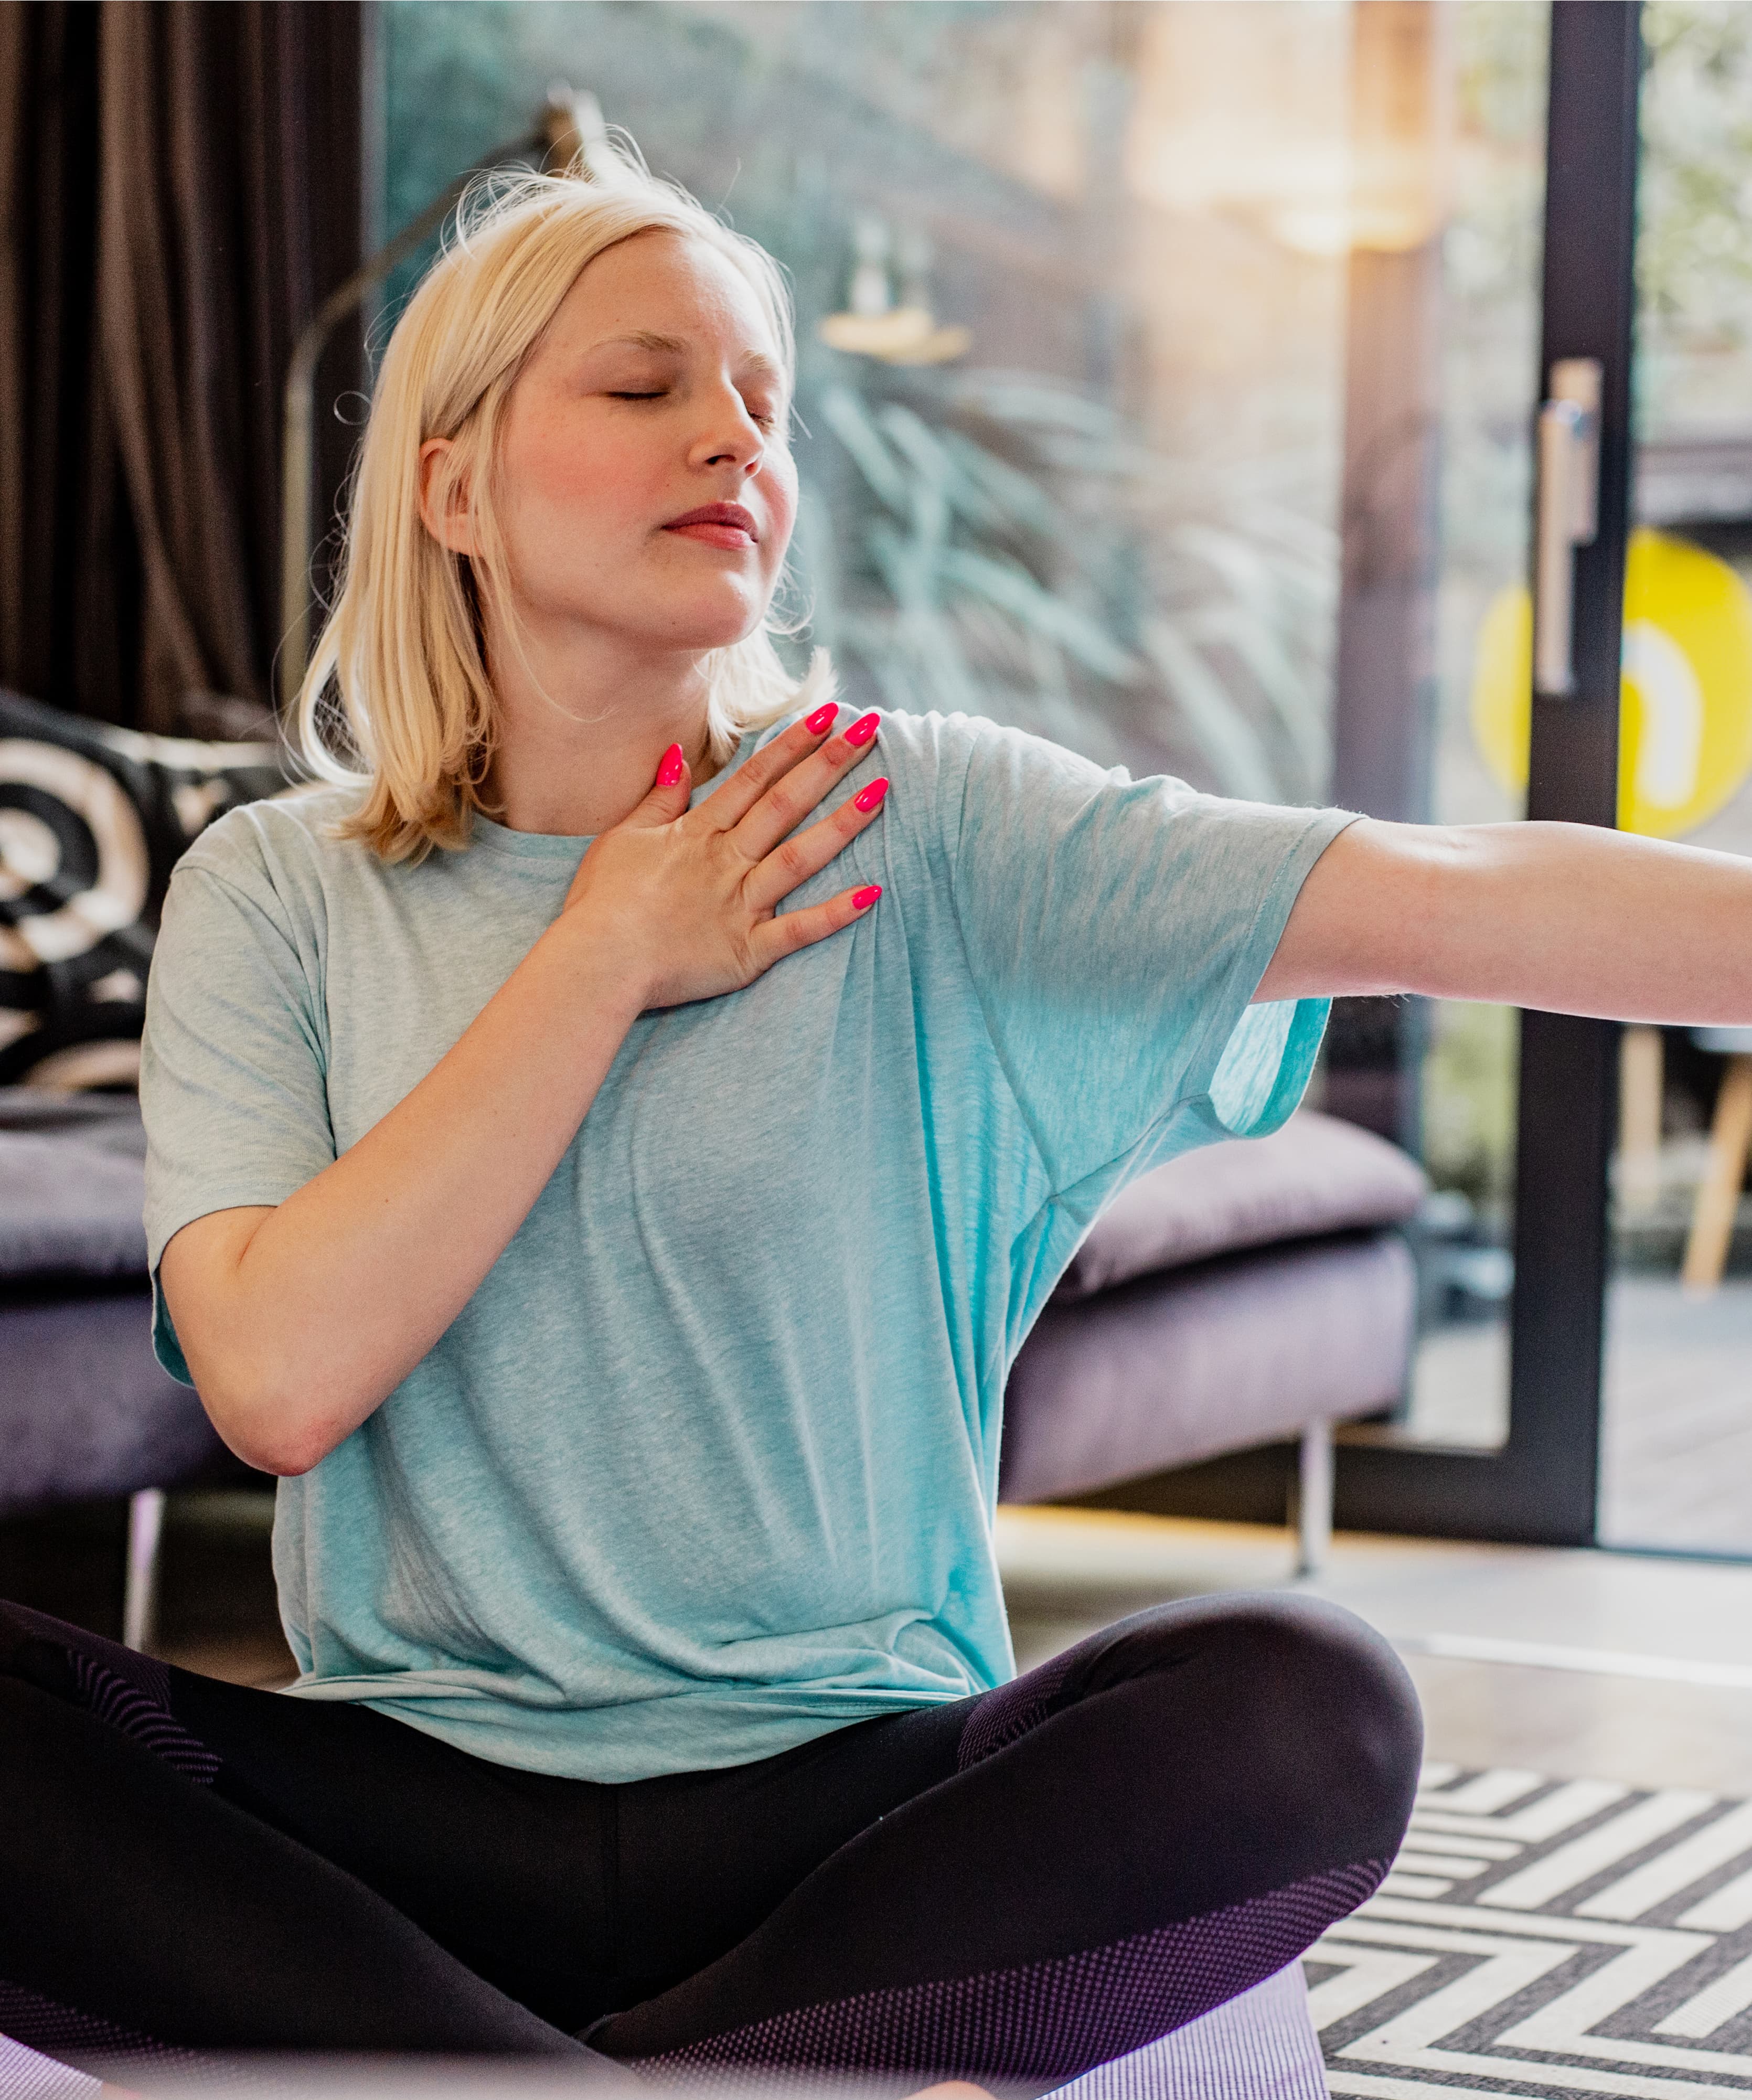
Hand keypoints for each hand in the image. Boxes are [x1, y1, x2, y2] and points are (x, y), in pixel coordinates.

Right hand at [558, 706, 887, 1010]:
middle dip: (829, 764)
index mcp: (699, 833)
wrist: (596, 962)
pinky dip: (835, 915)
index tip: (829, 714)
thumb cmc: (601, 902)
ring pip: (800, 858)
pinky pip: (798, 930)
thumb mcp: (623, 837)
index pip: (755, 777)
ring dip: (843, 824)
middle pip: (785, 804)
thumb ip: (658, 798)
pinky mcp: (747, 951)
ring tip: (882, 792)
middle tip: (870, 730)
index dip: (793, 744)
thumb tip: (677, 755)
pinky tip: (873, 893)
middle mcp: (726, 861)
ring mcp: (740, 905)